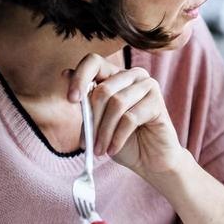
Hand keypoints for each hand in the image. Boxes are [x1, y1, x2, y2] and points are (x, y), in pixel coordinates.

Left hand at [66, 54, 184, 175]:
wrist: (151, 161)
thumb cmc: (125, 141)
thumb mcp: (99, 121)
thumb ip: (87, 100)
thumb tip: (65, 73)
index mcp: (117, 74)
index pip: (94, 62)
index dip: (80, 78)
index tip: (71, 100)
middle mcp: (134, 75)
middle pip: (103, 89)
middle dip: (92, 119)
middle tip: (87, 143)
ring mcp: (149, 86)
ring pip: (116, 104)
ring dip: (104, 132)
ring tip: (99, 150)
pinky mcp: (158, 103)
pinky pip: (130, 118)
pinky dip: (117, 137)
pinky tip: (112, 150)